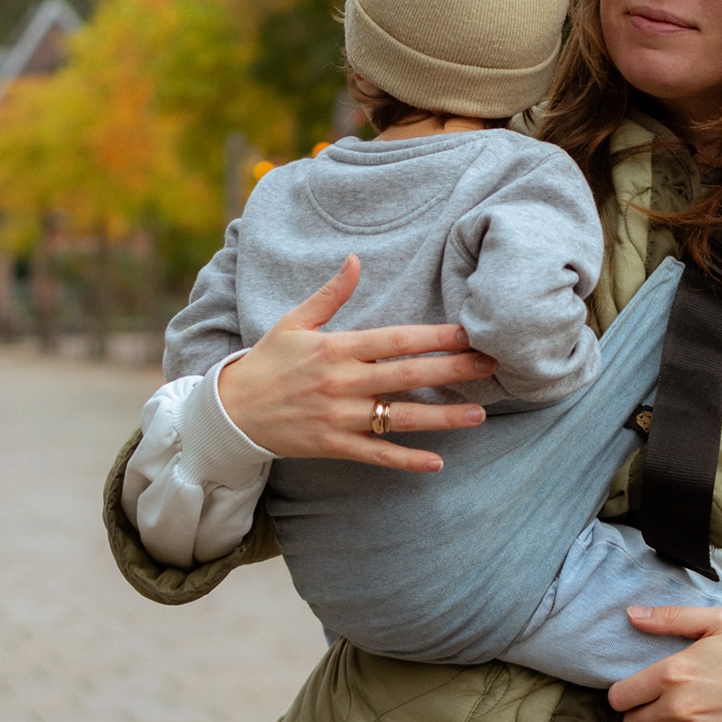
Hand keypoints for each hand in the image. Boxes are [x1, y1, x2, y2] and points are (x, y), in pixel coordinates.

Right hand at [218, 254, 493, 470]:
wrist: (231, 412)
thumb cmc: (268, 361)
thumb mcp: (295, 322)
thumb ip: (331, 294)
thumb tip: (356, 259)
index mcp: (336, 348)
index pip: (395, 340)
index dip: (434, 336)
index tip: (469, 333)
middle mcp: (341, 382)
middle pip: (406, 376)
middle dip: (452, 371)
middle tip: (490, 366)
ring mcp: (339, 417)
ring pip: (398, 417)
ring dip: (441, 417)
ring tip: (479, 414)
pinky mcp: (333, 446)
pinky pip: (375, 454)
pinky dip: (405, 460)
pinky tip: (437, 462)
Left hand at [608, 605, 721, 721]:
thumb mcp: (715, 620)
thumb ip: (668, 619)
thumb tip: (631, 615)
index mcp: (673, 674)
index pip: (620, 697)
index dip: (624, 692)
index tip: (636, 687)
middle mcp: (678, 709)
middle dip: (638, 711)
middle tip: (658, 698)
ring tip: (677, 711)